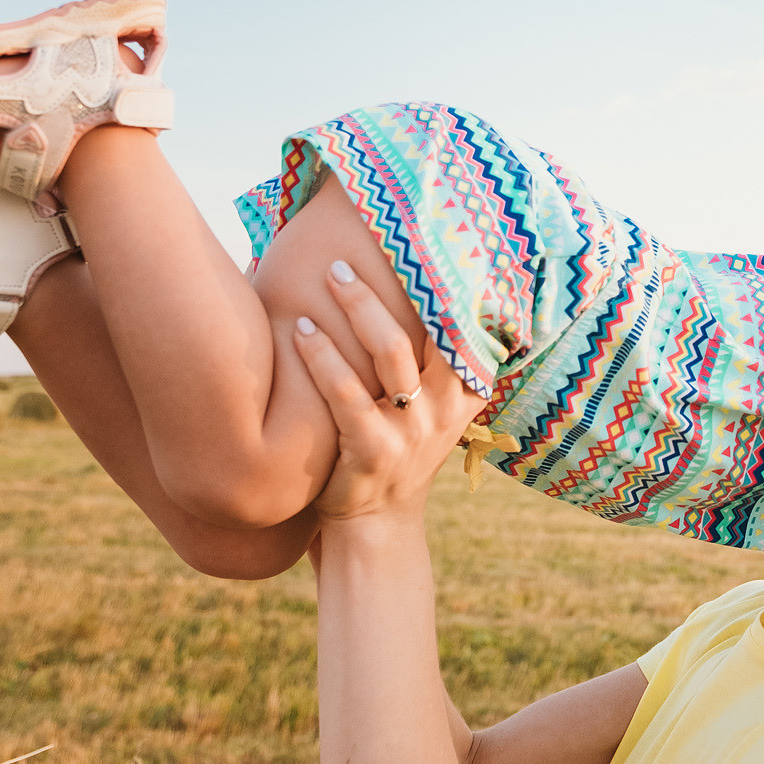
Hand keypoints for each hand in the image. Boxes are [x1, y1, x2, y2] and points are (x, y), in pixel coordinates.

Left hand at [293, 265, 483, 525]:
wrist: (375, 526)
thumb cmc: (389, 447)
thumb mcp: (427, 409)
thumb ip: (424, 359)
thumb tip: (389, 285)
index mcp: (463, 391)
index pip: (464, 325)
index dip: (454, 282)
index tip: (437, 238)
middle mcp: (445, 408)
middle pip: (428, 328)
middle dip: (389, 288)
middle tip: (349, 257)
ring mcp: (412, 431)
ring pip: (390, 353)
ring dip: (357, 310)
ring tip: (328, 278)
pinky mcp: (373, 451)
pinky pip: (347, 394)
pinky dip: (321, 357)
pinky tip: (299, 331)